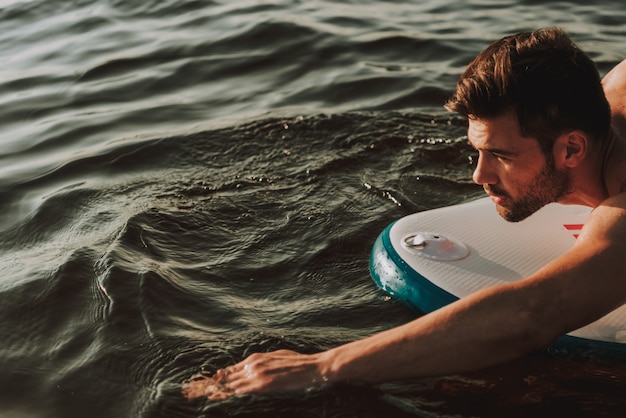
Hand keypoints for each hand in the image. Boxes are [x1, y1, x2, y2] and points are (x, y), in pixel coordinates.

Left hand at [182, 349, 328, 399]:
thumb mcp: (277, 359)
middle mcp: (252, 364)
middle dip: (205, 384)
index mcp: (255, 358)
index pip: (230, 370)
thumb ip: (263, 364)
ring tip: (193, 395)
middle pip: (224, 376)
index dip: (214, 378)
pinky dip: (224, 394)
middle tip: (188, 390)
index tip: (201, 384)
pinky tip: (213, 397)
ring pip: (227, 384)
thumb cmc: (298, 364)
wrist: (313, 367)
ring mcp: (256, 374)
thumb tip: (255, 367)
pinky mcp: (262, 385)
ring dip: (209, 390)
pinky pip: (239, 391)